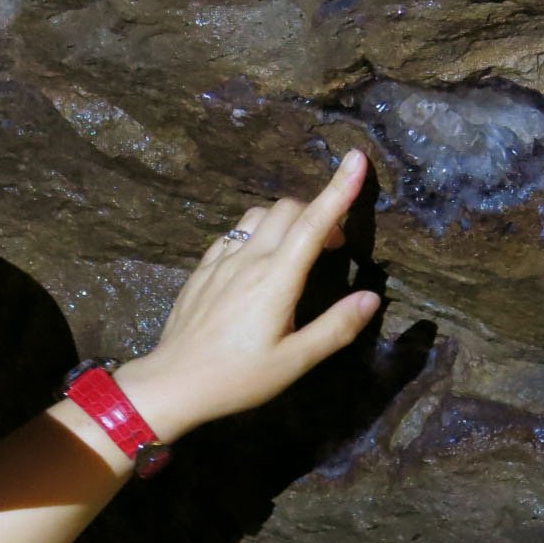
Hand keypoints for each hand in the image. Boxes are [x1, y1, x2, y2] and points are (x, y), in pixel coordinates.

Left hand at [114, 150, 380, 440]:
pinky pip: (232, 235)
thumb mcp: (294, 361)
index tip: (356, 159)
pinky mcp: (201, 271)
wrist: (173, 383)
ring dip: (284, 220)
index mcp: (275, 279)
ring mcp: (220, 262)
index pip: (313, 222)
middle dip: (316, 212)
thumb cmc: (237, 377)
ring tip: (297, 252)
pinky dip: (254, 234)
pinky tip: (256, 262)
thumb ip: (335, 327)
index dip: (339, 188)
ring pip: (257, 217)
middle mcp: (247, 261)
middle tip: (334, 247)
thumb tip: (370, 297)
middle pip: (287, 210)